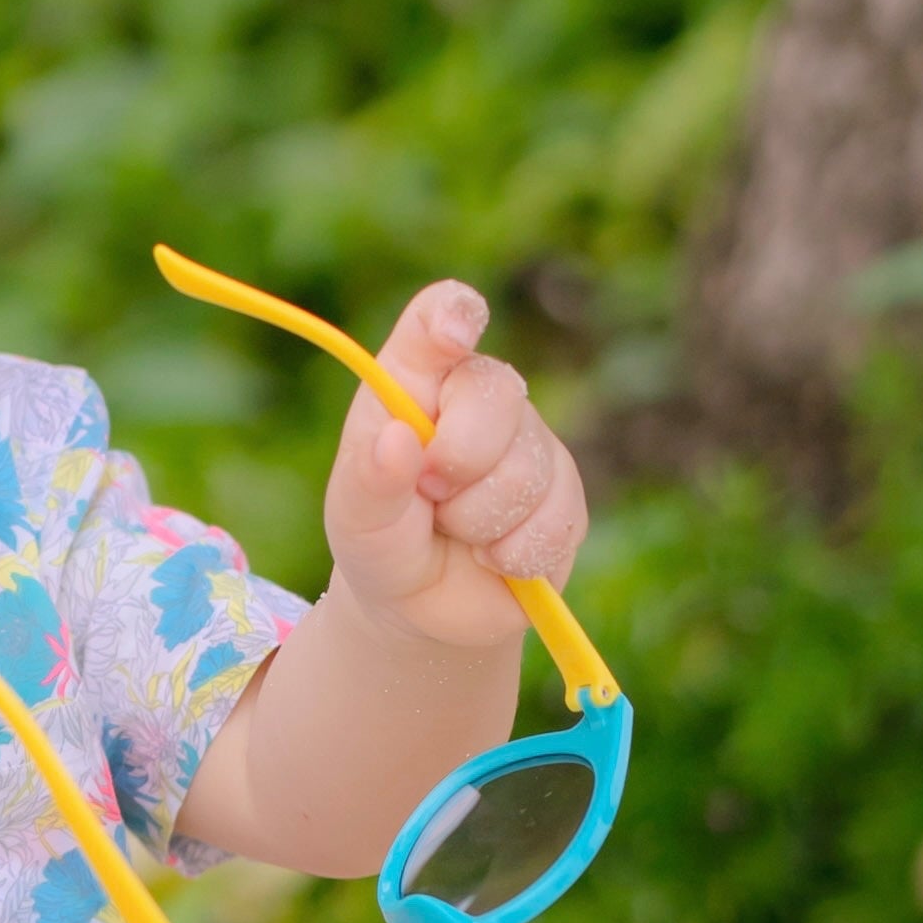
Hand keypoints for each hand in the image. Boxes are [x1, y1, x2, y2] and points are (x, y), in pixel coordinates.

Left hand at [319, 281, 586, 654]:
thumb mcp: (356, 520)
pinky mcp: (566, 497)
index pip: (439, 319)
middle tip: (428, 496)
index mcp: (417, 382)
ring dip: (477, 523)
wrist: (424, 607)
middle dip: (456, 461)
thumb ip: (368, 483)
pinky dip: (513, 554)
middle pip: (494, 394)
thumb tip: (396, 441)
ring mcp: (530, 443)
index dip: (452, 315)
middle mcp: (480, 399)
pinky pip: (554, 521)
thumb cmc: (381, 542)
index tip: (451, 335)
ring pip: (524, 470)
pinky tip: (493, 557)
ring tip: (455, 532)